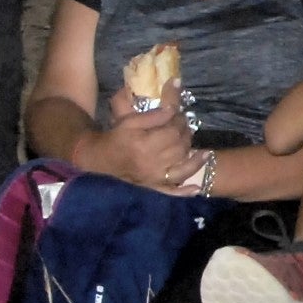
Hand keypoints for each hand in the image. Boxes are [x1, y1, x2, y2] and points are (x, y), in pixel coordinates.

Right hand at [81, 99, 198, 191]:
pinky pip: (171, 192)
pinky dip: (184, 192)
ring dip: (195, 160)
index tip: (180, 115)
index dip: (180, 121)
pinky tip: (196, 188)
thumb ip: (153, 116)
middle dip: (187, 136)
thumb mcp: (130, 121)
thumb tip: (173, 110)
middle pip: (180, 148)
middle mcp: (151, 163)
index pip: (173, 132)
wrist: (98, 159)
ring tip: (203, 152)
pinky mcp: (151, 188)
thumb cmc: (115, 138)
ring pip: (182, 169)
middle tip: (187, 128)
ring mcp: (153, 178)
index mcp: (145, 145)